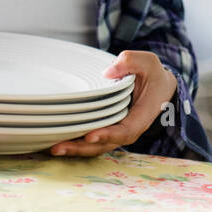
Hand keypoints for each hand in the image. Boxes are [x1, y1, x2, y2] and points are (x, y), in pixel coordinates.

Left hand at [49, 50, 176, 156]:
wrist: (159, 87)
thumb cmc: (152, 74)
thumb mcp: (147, 62)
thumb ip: (130, 62)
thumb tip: (108, 71)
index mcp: (141, 116)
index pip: (125, 131)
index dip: (108, 135)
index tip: (90, 135)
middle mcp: (129, 129)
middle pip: (105, 145)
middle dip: (82, 148)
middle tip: (58, 147)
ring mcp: (117, 132)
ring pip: (96, 147)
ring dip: (75, 149)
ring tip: (53, 148)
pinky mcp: (108, 130)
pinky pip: (92, 141)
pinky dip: (76, 143)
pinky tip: (56, 142)